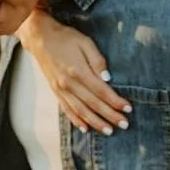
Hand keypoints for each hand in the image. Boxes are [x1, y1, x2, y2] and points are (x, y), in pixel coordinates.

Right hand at [20, 12, 130, 134]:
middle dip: (110, 116)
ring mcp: (61, 90)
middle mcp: (69, 84)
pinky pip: (67, 110)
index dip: (116, 101)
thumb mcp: (85, 42)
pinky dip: (76, 121)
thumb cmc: (66, 38)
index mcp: (78, 71)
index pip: (102, 91)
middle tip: (125, 124)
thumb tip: (108, 78)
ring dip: (96, 123)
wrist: (40, 38)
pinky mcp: (56, 92)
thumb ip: (97, 61)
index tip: (128, 108)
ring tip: (109, 131)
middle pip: (93, 104)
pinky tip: (86, 129)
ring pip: (81, 111)